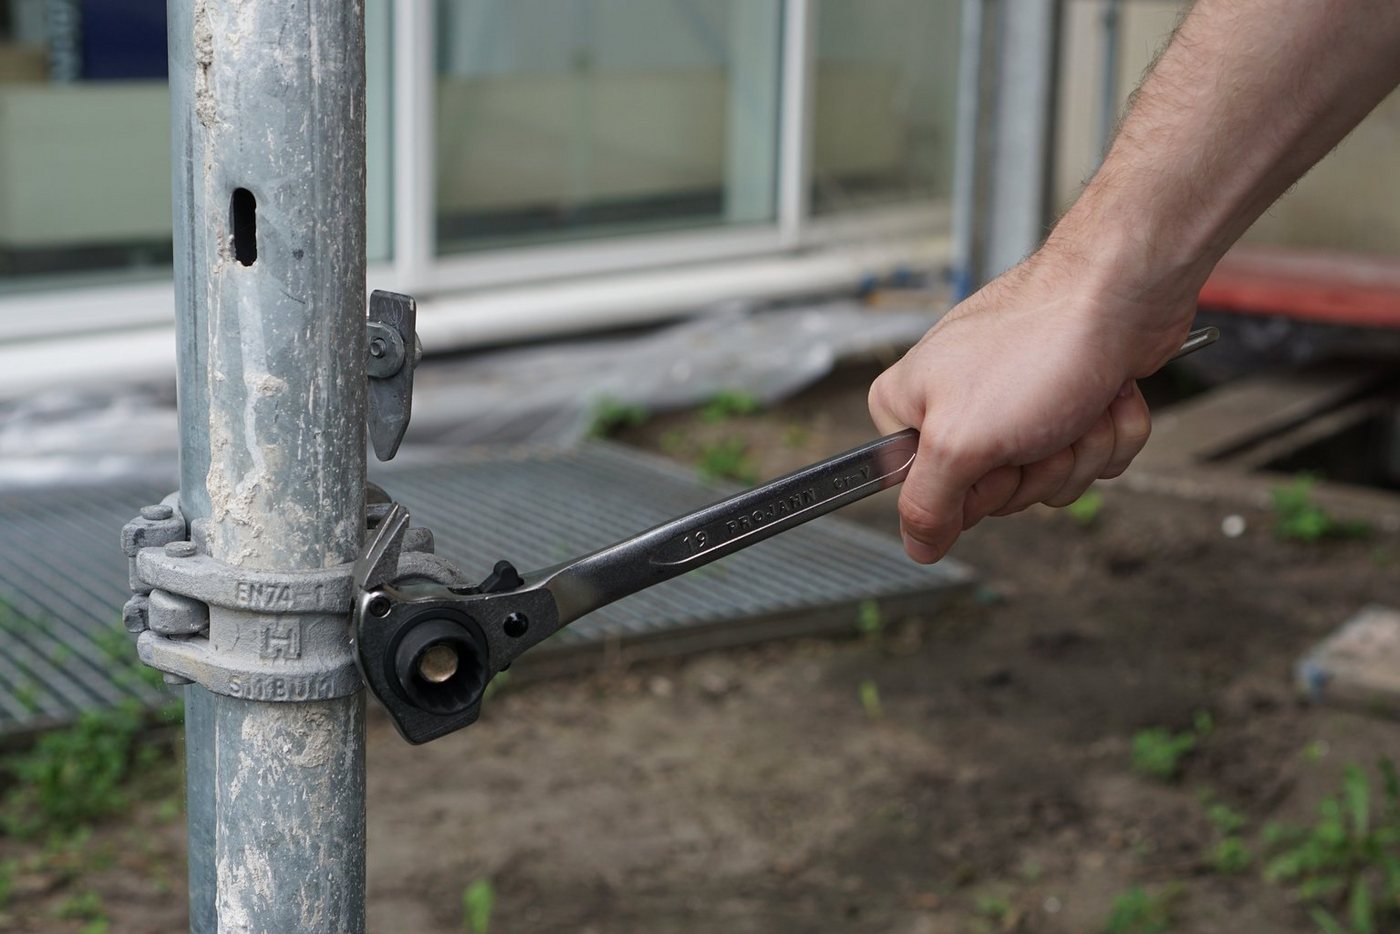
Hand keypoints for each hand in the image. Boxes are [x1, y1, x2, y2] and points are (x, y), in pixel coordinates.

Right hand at [867, 251, 1194, 562]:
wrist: (1123, 290)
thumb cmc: (1039, 343)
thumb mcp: (960, 441)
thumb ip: (927, 502)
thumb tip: (915, 545)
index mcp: (910, 407)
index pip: (929, 496)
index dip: (973, 491)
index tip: (989, 457)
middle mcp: (958, 404)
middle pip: (996, 493)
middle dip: (1037, 467)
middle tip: (1039, 424)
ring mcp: (1016, 404)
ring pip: (1050, 477)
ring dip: (1079, 448)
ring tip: (1077, 402)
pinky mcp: (1069, 401)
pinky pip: (1090, 455)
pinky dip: (1109, 432)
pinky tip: (1106, 394)